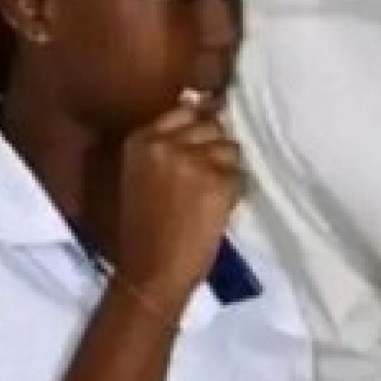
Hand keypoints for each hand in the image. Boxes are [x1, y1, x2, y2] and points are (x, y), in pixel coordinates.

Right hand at [116, 90, 241, 308]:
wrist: (152, 270)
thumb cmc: (145, 228)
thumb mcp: (142, 174)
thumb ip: (166, 146)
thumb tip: (205, 111)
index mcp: (141, 139)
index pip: (184, 110)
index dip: (197, 128)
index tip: (200, 148)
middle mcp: (166, 142)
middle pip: (210, 125)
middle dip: (212, 148)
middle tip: (204, 179)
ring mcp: (193, 158)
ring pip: (229, 147)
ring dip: (226, 168)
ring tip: (209, 196)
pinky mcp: (218, 179)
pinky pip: (239, 172)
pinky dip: (235, 189)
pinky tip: (217, 208)